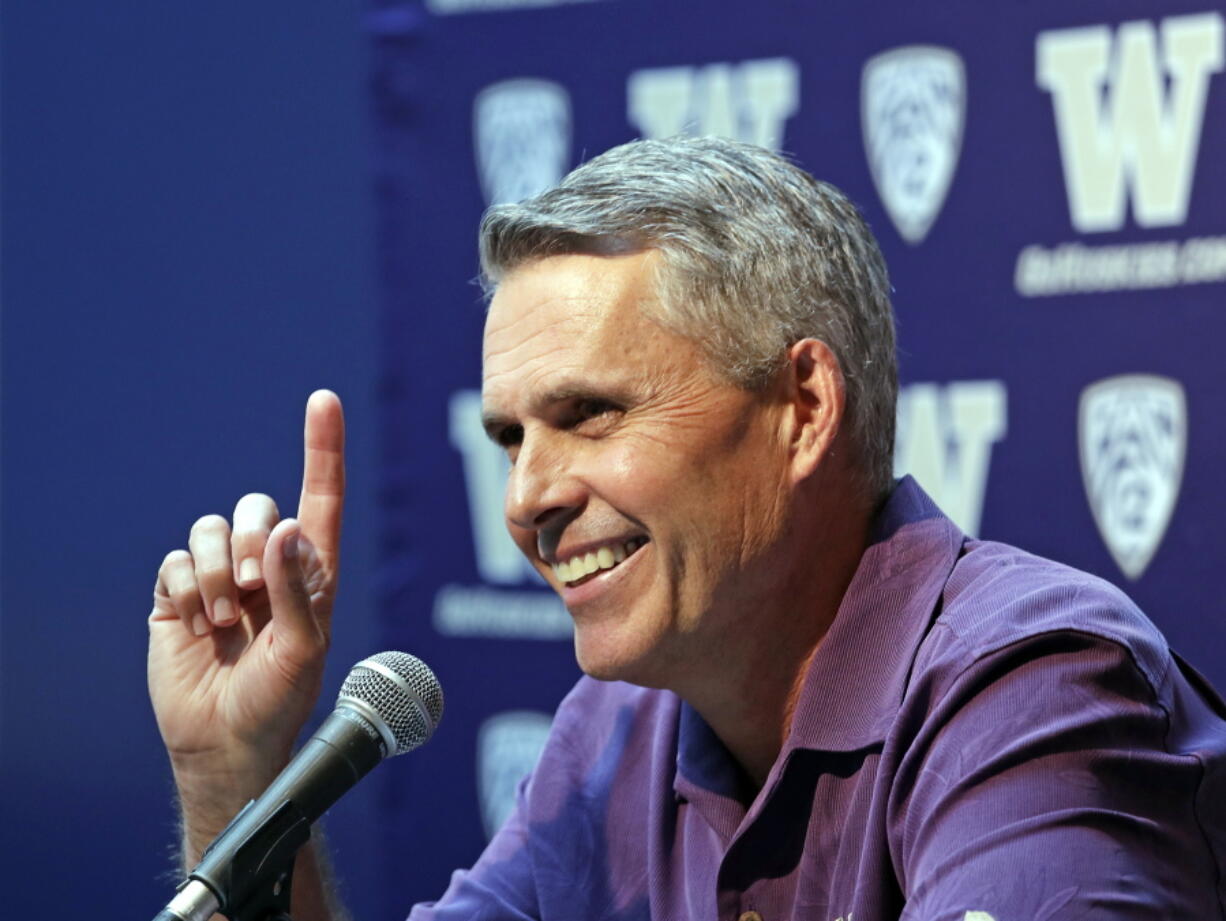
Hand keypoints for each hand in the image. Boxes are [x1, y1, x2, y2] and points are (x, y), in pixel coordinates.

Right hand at [147, 390, 344, 853]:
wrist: (225, 742)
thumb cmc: (280, 700)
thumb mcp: (304, 650)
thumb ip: (297, 589)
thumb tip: (283, 529)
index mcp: (311, 571)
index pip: (321, 498)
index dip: (322, 449)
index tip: (324, 400)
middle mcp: (268, 565)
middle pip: (255, 507)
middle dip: (250, 546)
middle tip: (253, 595)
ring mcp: (223, 577)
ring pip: (211, 528)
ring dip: (216, 573)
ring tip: (226, 622)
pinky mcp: (180, 594)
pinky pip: (176, 561)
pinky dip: (187, 591)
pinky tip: (199, 627)